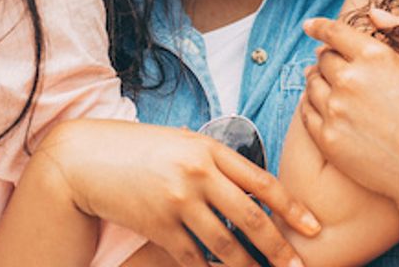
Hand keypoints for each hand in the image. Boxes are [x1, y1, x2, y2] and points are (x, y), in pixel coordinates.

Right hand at [38, 119, 319, 266]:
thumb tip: (251, 187)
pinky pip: (194, 258)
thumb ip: (214, 161)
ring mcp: (178, 203)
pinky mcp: (158, 228)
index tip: (312, 227)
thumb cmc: (138, 149)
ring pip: (226, 246)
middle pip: (251, 219)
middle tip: (297, 266)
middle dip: (278, 248)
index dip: (291, 208)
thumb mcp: (181, 143)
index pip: (262, 182)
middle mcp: (197, 175)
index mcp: (209, 150)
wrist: (86, 158)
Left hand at [300, 13, 398, 208]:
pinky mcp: (328, 139)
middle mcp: (350, 79)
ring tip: (323, 81)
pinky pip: (306, 112)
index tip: (309, 26)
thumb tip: (372, 14)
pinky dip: (311, 104)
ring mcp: (336, 110)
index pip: (334, 32)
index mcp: (374, 56)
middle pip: (323, 58)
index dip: (319, 26)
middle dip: (326, 56)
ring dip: (316, 79)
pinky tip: (320, 105)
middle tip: (329, 61)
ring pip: (312, 84)